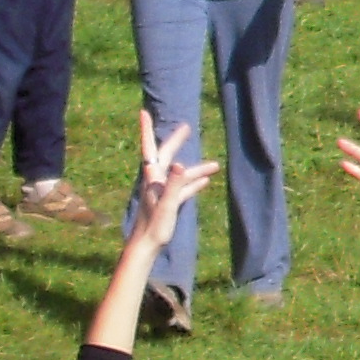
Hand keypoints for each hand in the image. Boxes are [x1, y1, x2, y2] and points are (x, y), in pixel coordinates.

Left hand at [128, 114, 221, 240]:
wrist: (146, 246)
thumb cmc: (154, 226)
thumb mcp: (167, 204)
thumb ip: (175, 184)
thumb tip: (181, 164)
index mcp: (153, 178)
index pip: (150, 149)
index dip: (146, 130)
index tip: (143, 112)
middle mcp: (156, 181)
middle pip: (167, 156)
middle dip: (176, 142)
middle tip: (187, 127)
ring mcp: (163, 192)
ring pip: (181, 174)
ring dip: (197, 169)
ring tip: (216, 165)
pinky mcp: (169, 202)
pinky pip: (183, 188)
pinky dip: (193, 183)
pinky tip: (206, 181)